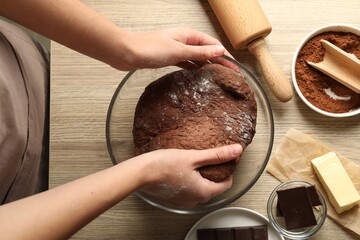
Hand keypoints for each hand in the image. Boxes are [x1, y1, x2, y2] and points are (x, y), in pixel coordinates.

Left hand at [112, 27, 226, 69]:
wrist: (127, 53)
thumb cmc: (150, 48)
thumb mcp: (179, 51)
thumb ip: (200, 52)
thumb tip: (220, 50)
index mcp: (188, 34)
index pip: (213, 44)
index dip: (225, 56)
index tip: (234, 67)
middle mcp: (184, 40)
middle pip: (206, 51)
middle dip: (219, 61)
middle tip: (231, 74)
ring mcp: (176, 48)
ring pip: (197, 57)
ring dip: (207, 65)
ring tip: (218, 76)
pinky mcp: (169, 57)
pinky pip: (186, 62)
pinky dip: (194, 68)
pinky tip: (199, 74)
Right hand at [139, 144, 242, 208]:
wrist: (141, 172)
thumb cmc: (165, 165)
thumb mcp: (194, 157)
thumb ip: (216, 155)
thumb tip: (236, 150)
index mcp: (203, 193)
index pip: (226, 184)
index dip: (227, 170)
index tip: (224, 158)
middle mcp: (195, 201)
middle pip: (213, 187)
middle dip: (214, 172)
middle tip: (210, 157)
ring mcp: (184, 201)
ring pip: (200, 188)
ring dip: (201, 176)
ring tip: (196, 161)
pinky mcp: (175, 198)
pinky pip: (189, 189)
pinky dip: (191, 180)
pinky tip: (184, 168)